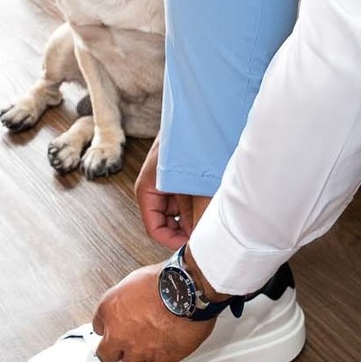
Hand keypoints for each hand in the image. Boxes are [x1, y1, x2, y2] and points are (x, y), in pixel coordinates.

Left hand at [91, 265, 214, 361]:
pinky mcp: (158, 358)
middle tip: (123, 346)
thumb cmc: (165, 280)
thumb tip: (130, 301)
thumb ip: (128, 298)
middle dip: (114, 351)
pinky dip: (157, 359)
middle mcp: (119, 334)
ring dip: (137, 357)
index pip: (98, 326)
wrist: (187, 291)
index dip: (109, 327)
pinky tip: (161, 351)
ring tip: (146, 348)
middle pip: (106, 355)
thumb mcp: (136, 280)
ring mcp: (138, 349)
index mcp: (110, 310)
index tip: (115, 327)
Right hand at [135, 134, 211, 249]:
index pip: (154, 229)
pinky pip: (186, 199)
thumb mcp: (196, 186)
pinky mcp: (180, 175)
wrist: (202, 114)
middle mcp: (154, 187)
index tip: (193, 247)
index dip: (174, 242)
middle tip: (207, 234)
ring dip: (194, 216)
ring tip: (213, 215)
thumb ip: (196, 215)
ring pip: (178, 211)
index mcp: (147, 188)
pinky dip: (197, 205)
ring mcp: (167, 181)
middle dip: (186, 230)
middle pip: (167, 222)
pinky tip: (213, 203)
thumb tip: (199, 242)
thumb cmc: (193, 144)